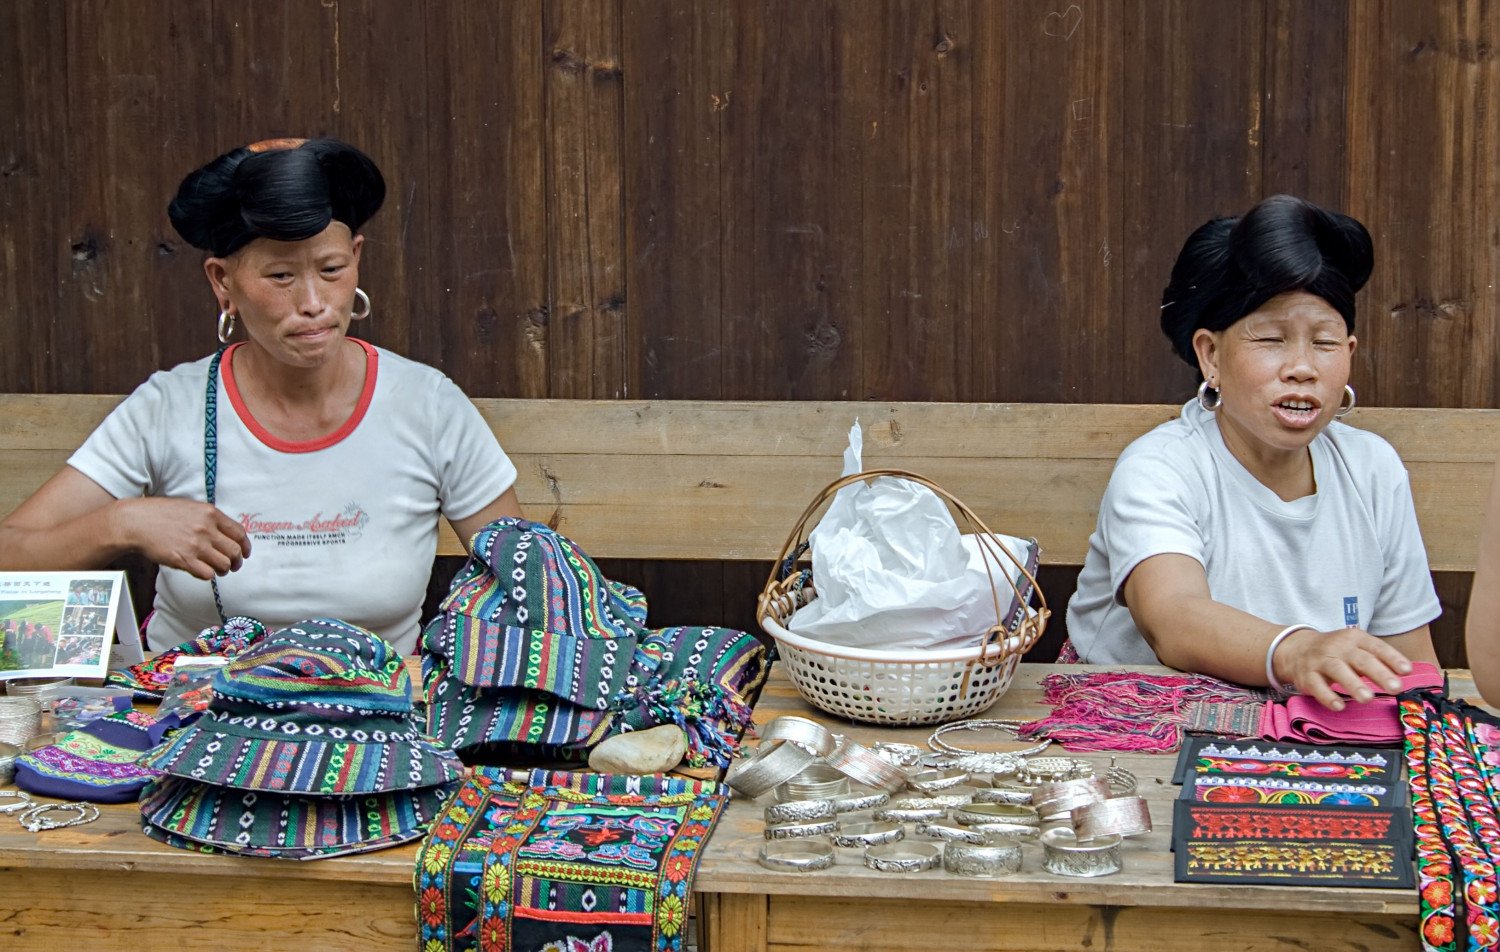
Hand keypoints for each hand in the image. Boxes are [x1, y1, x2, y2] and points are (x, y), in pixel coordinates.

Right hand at [113, 497, 250, 579]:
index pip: (239, 533)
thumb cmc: (161, 514)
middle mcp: (206, 529)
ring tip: (217, 569)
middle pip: (235, 551)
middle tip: (232, 566)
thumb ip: (210, 519)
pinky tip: (202, 571)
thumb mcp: (191, 507)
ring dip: (223, 570)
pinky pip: (207, 574)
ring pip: (224, 564)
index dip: (245, 546)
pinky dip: (208, 575)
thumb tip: (227, 534)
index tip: (244, 553)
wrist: (136, 522)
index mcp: (210, 514)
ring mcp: (196, 545)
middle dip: (236, 561)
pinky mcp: (184, 559)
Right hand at [1273, 626, 1413, 710]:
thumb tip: (1403, 674)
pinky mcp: (1307, 676)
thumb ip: (1377, 659)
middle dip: (1378, 673)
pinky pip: (1317, 686)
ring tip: (1368, 699)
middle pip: (1360, 659)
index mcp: (1354, 638)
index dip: (1392, 658)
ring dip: (1353, 684)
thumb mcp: (1356, 648)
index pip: (1376, 646)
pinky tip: (1339, 706)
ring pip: (1338, 671)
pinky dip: (1328, 696)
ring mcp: (1320, 661)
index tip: (1407, 671)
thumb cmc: (1336, 652)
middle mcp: (1337, 647)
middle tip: (1395, 688)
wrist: (1296, 649)